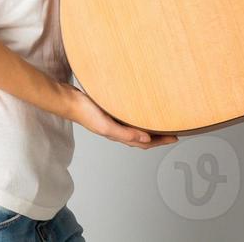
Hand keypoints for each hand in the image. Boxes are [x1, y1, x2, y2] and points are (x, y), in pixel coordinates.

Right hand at [61, 84, 178, 149]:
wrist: (68, 99)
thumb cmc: (84, 113)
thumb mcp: (107, 126)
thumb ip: (126, 135)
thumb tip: (146, 140)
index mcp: (118, 135)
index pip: (144, 143)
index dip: (161, 142)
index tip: (175, 137)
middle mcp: (117, 129)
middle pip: (143, 137)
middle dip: (158, 136)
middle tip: (173, 130)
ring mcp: (113, 119)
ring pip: (136, 126)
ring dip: (149, 126)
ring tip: (160, 121)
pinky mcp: (110, 109)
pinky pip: (128, 116)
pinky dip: (138, 116)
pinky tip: (140, 108)